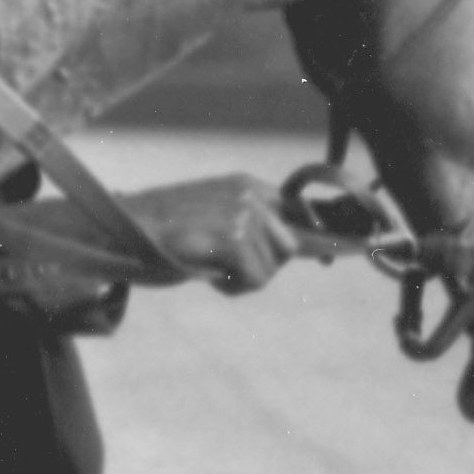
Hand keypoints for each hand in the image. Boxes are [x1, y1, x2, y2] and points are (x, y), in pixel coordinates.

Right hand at [133, 172, 307, 294]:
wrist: (121, 230)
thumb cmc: (162, 233)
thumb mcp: (214, 220)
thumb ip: (252, 227)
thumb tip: (301, 248)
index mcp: (247, 186)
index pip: (302, 211)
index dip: (323, 236)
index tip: (351, 249)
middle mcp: (251, 194)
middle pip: (290, 248)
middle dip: (265, 266)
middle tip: (227, 267)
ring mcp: (244, 213)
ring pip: (271, 269)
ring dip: (242, 279)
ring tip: (208, 266)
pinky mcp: (234, 236)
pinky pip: (254, 280)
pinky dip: (231, 287)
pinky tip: (207, 273)